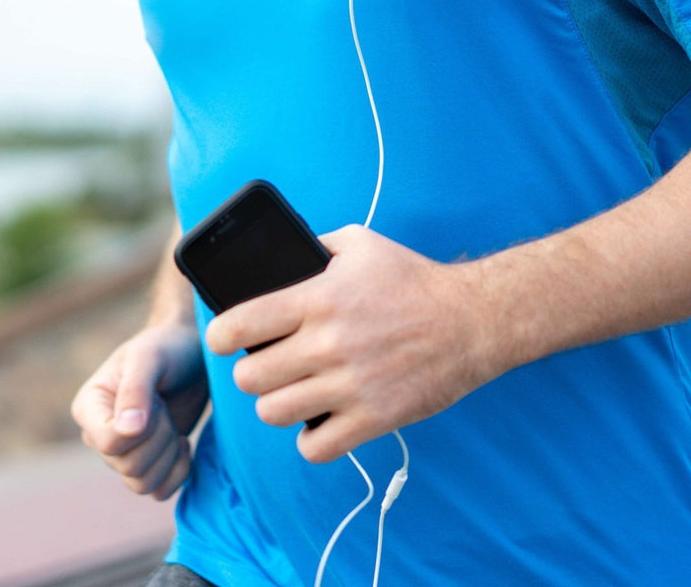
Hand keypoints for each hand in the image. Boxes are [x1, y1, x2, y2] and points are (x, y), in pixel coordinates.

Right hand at [70, 322, 208, 499]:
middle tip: (164, 405)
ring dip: (168, 454)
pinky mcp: (149, 465)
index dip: (141, 429)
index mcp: (89, 408)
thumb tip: (127, 431)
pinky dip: (178, 472)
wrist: (191, 353)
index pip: (107, 443)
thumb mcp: (149, 358)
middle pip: (129, 467)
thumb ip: (135, 390)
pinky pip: (160, 492)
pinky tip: (183, 442)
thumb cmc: (166, 349)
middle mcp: (99, 436)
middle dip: (159, 437)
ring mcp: (123, 454)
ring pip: (142, 484)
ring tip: (171, 421)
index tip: (154, 398)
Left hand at [205, 225, 498, 462]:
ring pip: (273, 413)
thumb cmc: (410, 278)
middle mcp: (327, 343)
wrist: (471, 320)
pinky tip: (316, 420)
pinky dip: (309, 439)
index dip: (219, 335)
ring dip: (274, 404)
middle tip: (262, 365)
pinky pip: (315, 447)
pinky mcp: (374, 417)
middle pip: (249, 377)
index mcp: (316, 297)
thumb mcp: (357, 243)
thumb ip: (311, 248)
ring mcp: (350, 384)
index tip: (223, 338)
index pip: (239, 325)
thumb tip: (272, 260)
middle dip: (248, 371)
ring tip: (287, 391)